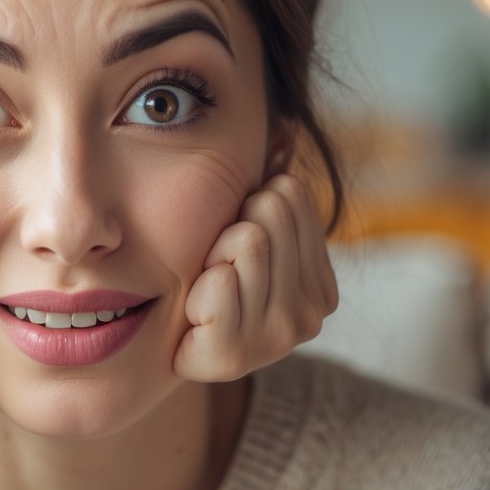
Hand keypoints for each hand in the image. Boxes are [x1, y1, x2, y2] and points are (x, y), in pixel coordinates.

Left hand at [173, 173, 338, 381]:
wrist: (169, 349)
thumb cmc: (207, 282)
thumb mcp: (248, 233)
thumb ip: (271, 194)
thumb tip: (285, 134)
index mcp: (321, 284)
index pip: (291, 193)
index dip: (250, 205)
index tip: (237, 244)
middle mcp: (310, 314)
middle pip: (270, 212)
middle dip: (231, 228)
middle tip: (217, 266)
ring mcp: (277, 337)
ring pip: (245, 243)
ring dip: (211, 257)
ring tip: (206, 287)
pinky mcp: (235, 356)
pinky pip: (216, 285)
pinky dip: (196, 290)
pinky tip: (194, 314)